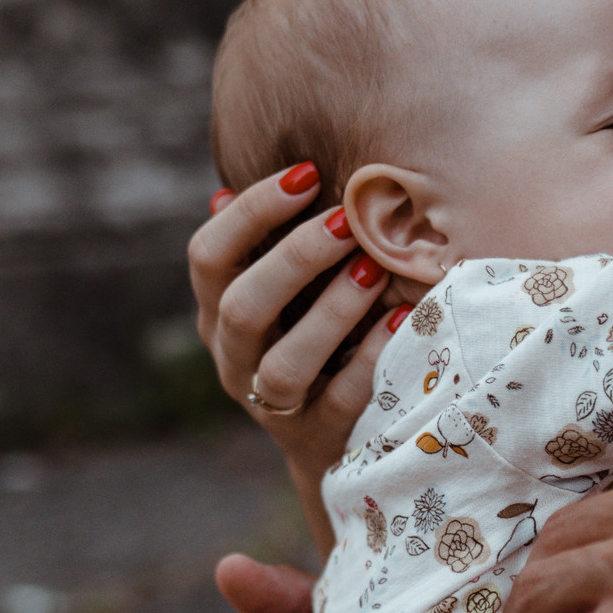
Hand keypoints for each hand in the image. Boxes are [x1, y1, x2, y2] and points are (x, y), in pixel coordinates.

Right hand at [190, 165, 398, 544]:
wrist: (333, 440)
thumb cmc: (316, 336)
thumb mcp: (289, 290)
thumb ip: (279, 240)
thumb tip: (281, 173)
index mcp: (217, 310)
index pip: (208, 255)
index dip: (251, 211)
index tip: (306, 172)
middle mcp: (233, 358)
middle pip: (242, 306)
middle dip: (295, 258)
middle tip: (346, 219)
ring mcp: (270, 405)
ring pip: (284, 363)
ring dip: (330, 311)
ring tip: (372, 269)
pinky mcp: (318, 437)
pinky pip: (341, 400)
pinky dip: (371, 357)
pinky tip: (404, 318)